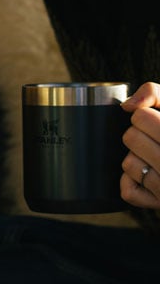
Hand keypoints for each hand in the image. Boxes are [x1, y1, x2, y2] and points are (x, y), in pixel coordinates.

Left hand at [121, 82, 159, 208]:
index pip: (140, 117)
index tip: (156, 121)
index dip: (144, 116)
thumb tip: (128, 105)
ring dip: (137, 158)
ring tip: (157, 158)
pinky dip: (133, 183)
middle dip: (139, 135)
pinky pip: (128, 190)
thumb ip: (155, 93)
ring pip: (128, 163)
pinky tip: (150, 176)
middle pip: (130, 138)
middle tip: (156, 140)